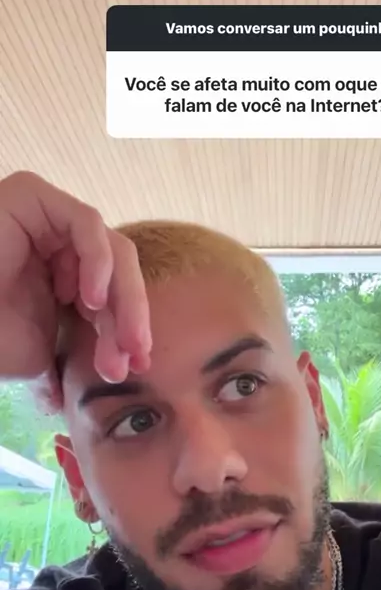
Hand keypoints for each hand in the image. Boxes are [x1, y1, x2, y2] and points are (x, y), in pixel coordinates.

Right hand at [0, 171, 151, 408]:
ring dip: (122, 298)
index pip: (114, 294)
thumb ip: (73, 356)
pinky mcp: (32, 196)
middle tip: (134, 357)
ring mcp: (46, 216)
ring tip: (116, 337)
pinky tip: (92, 297)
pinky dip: (98, 260)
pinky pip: (86, 223)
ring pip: (111, 249)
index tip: (138, 364)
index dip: (130, 327)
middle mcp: (58, 241)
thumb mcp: (42, 352)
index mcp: (63, 273)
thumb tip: (76, 393)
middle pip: (119, 271)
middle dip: (130, 318)